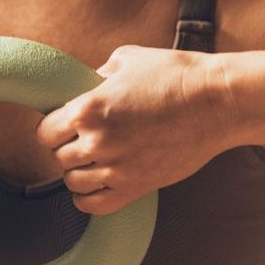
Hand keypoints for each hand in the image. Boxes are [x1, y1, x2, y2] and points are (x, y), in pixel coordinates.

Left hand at [35, 44, 235, 214]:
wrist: (219, 102)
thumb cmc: (176, 74)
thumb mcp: (128, 59)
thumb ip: (99, 74)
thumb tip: (87, 84)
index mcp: (87, 109)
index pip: (45, 133)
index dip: (53, 130)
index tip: (64, 128)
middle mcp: (97, 141)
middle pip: (58, 158)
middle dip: (67, 149)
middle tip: (84, 142)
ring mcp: (117, 168)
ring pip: (73, 183)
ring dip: (79, 173)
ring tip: (93, 162)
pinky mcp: (137, 186)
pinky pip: (94, 205)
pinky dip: (89, 198)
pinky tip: (97, 185)